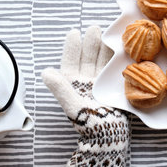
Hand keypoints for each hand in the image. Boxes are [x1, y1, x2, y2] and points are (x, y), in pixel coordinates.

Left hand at [42, 26, 129, 166]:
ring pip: (101, 62)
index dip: (72, 47)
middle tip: (95, 28)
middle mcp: (86, 83)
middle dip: (91, 43)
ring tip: (108, 35)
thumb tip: (45, 72)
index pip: (71, 62)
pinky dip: (116, 60)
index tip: (74, 32)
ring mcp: (100, 85)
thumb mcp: (72, 105)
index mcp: (74, 85)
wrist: (109, 137)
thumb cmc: (89, 124)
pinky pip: (114, 70)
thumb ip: (60, 88)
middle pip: (88, 58)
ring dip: (104, 49)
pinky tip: (120, 51)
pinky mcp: (114, 88)